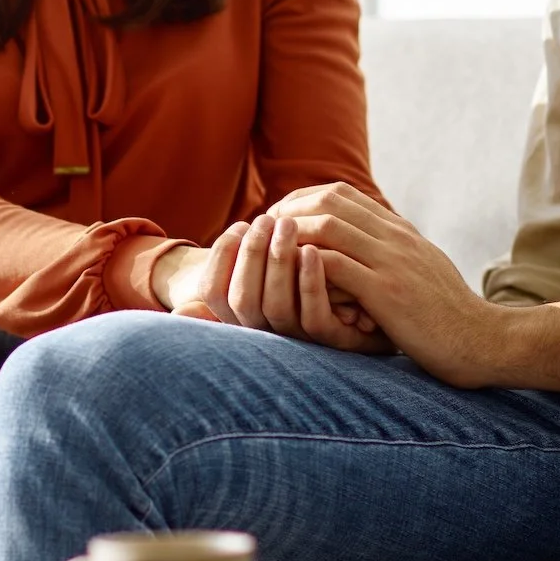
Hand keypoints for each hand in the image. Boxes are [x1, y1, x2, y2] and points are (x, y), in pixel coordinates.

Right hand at [154, 219, 379, 346]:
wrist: (378, 311)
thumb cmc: (316, 285)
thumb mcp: (269, 280)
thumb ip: (235, 279)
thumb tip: (181, 316)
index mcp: (245, 318)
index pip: (214, 292)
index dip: (222, 258)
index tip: (238, 225)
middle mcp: (268, 334)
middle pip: (243, 299)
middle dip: (251, 255)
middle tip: (266, 219)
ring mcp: (301, 340)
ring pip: (276, 307)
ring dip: (279, 263)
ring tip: (288, 226)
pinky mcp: (336, 341)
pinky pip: (315, 319)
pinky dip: (310, 284)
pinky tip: (313, 251)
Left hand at [268, 182, 502, 384]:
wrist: (483, 341)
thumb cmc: (446, 316)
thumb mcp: (418, 273)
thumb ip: (389, 256)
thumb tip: (353, 252)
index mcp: (399, 231)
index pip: (342, 193)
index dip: (302, 200)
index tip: (279, 220)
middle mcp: (395, 238)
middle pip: (329, 202)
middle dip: (287, 214)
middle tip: (260, 235)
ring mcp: (392, 262)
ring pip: (328, 227)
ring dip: (289, 237)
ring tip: (266, 256)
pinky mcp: (388, 292)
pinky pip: (336, 266)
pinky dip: (306, 268)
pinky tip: (287, 280)